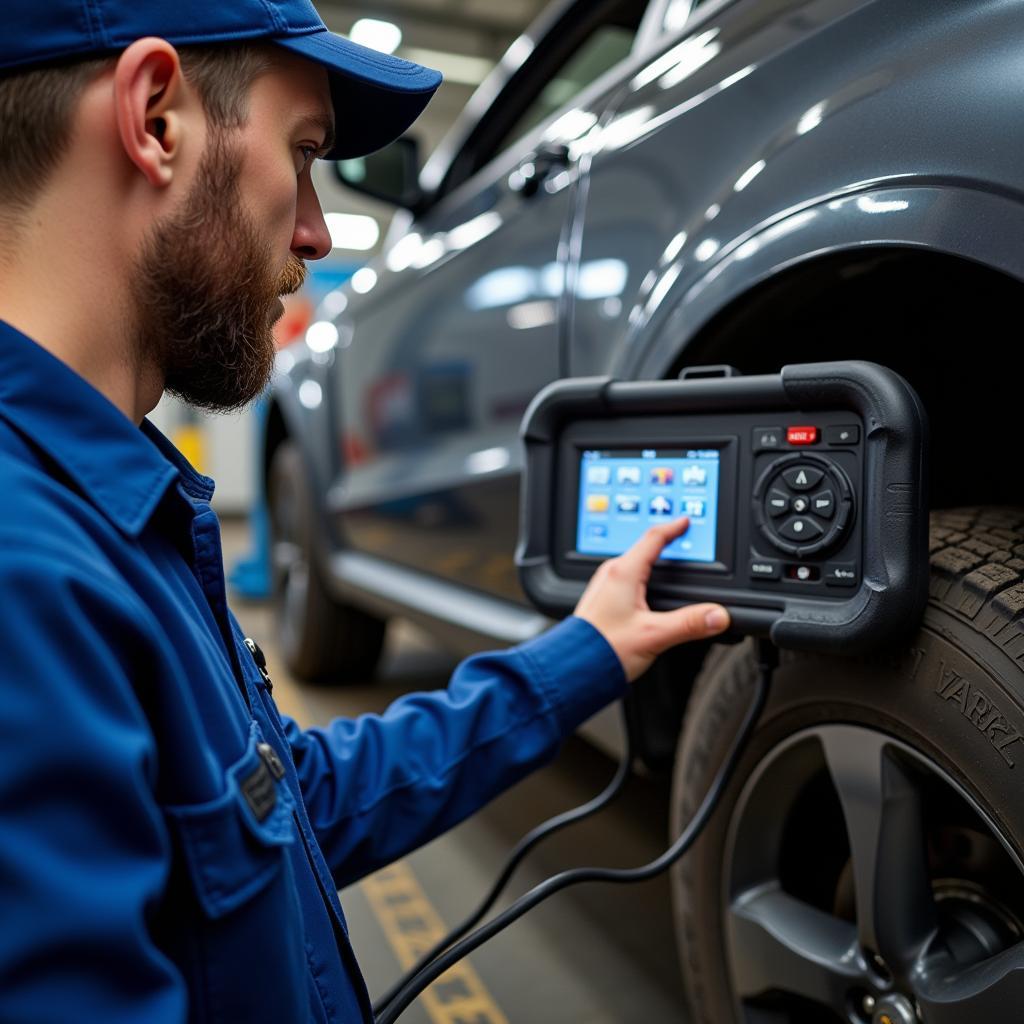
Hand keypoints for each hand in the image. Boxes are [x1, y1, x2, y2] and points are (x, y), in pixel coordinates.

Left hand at [573, 516, 730, 681]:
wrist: (573, 669)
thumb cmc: (603, 648)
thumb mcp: (654, 636)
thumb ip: (689, 624)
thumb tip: (718, 615)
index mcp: (623, 573)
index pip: (653, 538)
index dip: (672, 528)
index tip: (685, 521)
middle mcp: (610, 575)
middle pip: (642, 549)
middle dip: (663, 544)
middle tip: (681, 540)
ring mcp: (603, 587)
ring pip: (632, 565)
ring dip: (650, 562)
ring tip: (666, 564)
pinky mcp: (600, 601)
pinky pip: (624, 579)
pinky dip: (640, 578)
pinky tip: (646, 592)